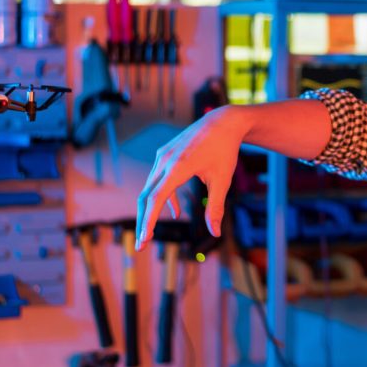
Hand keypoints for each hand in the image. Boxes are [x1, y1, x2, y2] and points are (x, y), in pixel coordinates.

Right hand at [135, 106, 246, 249]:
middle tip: (142, 244)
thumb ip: (216, 207)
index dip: (149, 221)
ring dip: (151, 210)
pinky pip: (158, 179)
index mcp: (178, 167)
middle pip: (146, 196)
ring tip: (151, 232)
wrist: (223, 122)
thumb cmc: (224, 150)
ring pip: (150, 188)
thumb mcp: (222, 180)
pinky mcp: (165, 154)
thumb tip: (215, 233)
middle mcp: (165, 161)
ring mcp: (162, 156)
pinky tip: (175, 210)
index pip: (156, 199)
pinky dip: (163, 196)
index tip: (145, 239)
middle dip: (144, 221)